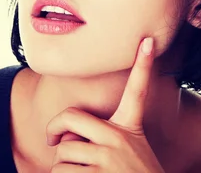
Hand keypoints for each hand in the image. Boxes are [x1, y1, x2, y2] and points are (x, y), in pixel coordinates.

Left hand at [46, 37, 165, 172]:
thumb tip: (61, 140)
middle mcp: (120, 139)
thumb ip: (99, 139)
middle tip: (53, 140)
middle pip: (70, 117)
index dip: (144, 65)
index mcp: (131, 129)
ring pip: (61, 154)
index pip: (138, 92)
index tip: (147, 40)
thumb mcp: (128, 154)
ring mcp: (109, 159)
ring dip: (61, 168)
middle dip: (55, 131)